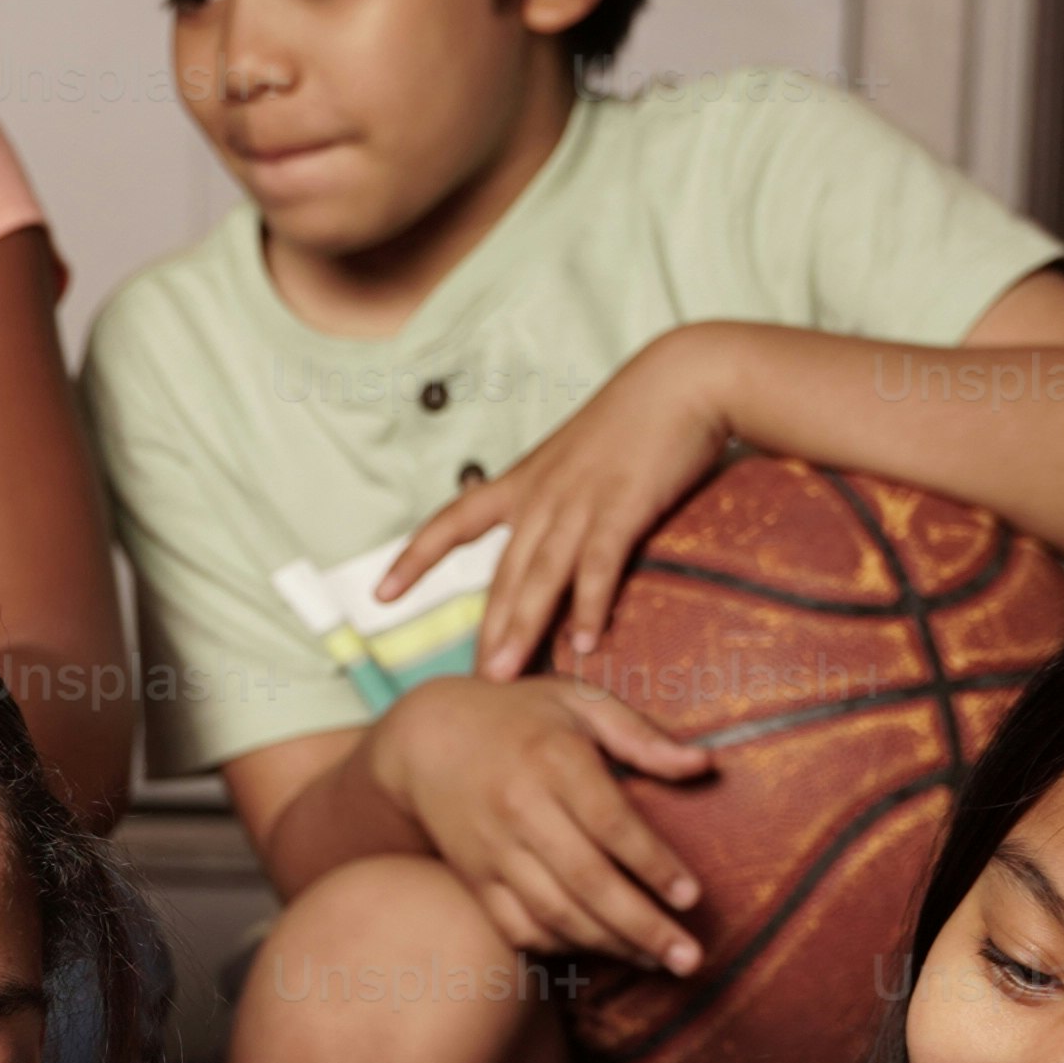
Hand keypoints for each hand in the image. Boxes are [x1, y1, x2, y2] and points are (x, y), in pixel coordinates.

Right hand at [366, 673, 718, 973]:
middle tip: (689, 958)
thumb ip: (641, 736)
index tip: (691, 897)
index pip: (611, 824)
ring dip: (609, 944)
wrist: (426, 739)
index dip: (654, 865)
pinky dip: (560, 946)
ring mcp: (493, 849)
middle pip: (588, 881)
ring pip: (555, 912)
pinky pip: (518, 926)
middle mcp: (520, 808)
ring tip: (656, 961)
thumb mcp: (579, 703)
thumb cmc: (519, 716)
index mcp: (553, 759)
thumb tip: (703, 765)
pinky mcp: (474, 878)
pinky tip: (599, 949)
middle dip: (643, 926)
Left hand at [378, 324, 739, 682]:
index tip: (381, 596)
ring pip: (539, 576)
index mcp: (523, 482)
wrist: (682, 377)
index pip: (451, 523)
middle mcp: (540, 496)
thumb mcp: (579, 459)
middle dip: (485, 633)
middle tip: (474, 684)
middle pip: (502, 575)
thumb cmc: (637, 421)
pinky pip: (597, 565)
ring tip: (505, 677)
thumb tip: (553, 543)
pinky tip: (582, 643)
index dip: (414, 560)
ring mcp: (579, 501)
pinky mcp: (621, 505)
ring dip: (522, 631)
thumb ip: (560, 501)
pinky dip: (588, 605)